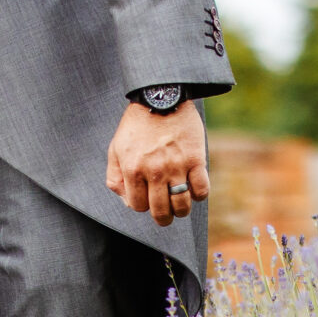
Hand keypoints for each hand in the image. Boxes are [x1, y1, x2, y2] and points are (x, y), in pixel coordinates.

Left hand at [106, 99, 208, 227]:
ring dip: (182, 211)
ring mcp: (176, 166)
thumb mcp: (115, 149)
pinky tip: (194, 190)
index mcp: (132, 169)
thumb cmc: (136, 125)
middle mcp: (154, 171)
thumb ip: (115, 176)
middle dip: (163, 218)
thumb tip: (125, 200)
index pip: (138, 206)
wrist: (160, 98)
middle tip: (166, 216)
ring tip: (181, 207)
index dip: (143, 207)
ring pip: (182, 204)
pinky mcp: (196, 159)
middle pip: (160, 211)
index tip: (148, 201)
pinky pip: (202, 189)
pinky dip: (199, 195)